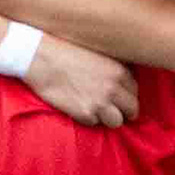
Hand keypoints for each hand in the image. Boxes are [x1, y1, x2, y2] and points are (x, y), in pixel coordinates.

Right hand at [20, 36, 136, 126]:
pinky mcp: (85, 112)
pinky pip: (94, 123)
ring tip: (94, 110)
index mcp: (120, 70)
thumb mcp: (98, 52)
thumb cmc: (65, 50)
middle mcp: (114, 87)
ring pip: (117, 122)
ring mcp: (101, 101)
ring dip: (107, 119)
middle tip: (109, 109)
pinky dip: (87, 118)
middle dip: (122, 112)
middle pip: (132, 110)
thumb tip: (122, 82)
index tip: (117, 98)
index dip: (126, 97)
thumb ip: (114, 67)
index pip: (135, 92)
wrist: (40, 57)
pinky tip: (76, 106)